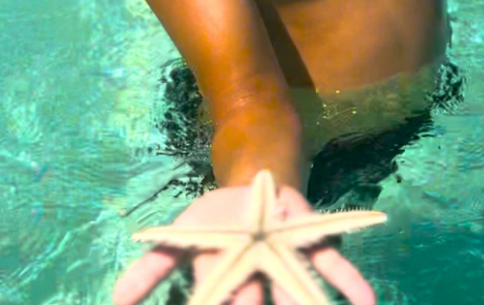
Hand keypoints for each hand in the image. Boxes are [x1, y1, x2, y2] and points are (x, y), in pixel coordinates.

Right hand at [113, 181, 376, 304]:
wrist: (249, 190)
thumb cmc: (213, 222)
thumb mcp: (178, 238)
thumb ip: (151, 269)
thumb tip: (114, 301)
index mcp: (230, 285)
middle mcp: (263, 280)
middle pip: (263, 304)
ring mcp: (291, 263)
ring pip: (302, 291)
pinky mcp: (314, 243)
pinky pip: (334, 264)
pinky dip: (352, 282)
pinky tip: (369, 302)